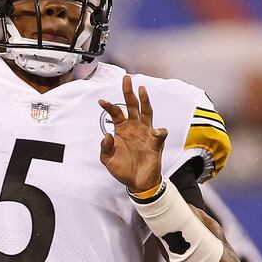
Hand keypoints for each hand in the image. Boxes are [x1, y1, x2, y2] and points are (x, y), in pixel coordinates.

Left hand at [99, 75, 167, 192]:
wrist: (138, 182)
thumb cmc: (123, 169)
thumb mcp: (108, 159)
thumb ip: (105, 147)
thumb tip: (106, 135)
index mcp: (122, 129)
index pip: (116, 113)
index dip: (109, 106)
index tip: (101, 101)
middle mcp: (134, 127)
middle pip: (132, 105)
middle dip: (129, 92)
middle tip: (126, 79)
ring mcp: (145, 133)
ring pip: (147, 113)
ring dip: (145, 101)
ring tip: (142, 90)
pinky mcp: (155, 143)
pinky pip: (159, 133)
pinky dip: (158, 131)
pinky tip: (155, 132)